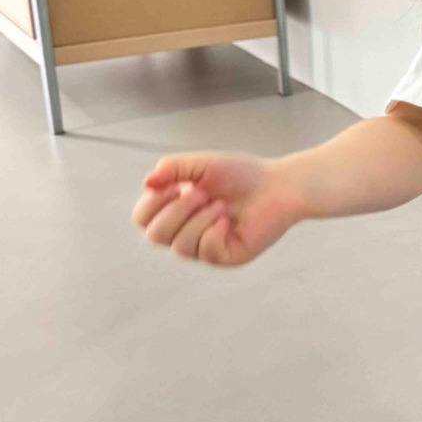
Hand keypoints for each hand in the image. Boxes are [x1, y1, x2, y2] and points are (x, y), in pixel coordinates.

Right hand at [131, 152, 306, 266]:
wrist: (278, 186)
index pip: (143, 218)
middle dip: (177, 211)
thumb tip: (147, 182)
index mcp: (175, 209)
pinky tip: (228, 221)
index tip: (175, 185)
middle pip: (155, 235)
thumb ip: (173, 168)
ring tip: (221, 205)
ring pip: (179, 246)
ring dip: (198, 220)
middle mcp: (186, 231)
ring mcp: (204, 247)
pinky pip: (204, 251)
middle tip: (204, 193)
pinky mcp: (224, 257)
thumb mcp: (202, 164)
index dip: (152, 204)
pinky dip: (213, 232)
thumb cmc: (242, 174)